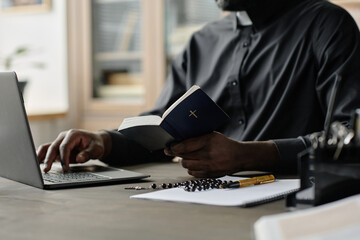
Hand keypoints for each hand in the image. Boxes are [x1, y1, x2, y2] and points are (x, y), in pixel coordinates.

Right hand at [37, 129, 111, 172]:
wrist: (95, 141)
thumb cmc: (96, 144)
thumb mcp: (97, 149)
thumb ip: (88, 153)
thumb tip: (79, 159)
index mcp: (73, 134)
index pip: (65, 146)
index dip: (64, 157)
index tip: (65, 168)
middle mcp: (64, 137)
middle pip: (53, 147)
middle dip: (49, 158)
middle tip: (47, 170)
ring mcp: (59, 141)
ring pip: (47, 147)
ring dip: (41, 156)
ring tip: (36, 166)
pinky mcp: (57, 148)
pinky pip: (47, 150)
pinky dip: (41, 156)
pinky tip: (35, 163)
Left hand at [164, 132, 278, 177]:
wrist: (239, 156)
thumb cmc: (224, 144)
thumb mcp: (212, 135)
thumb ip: (197, 137)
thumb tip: (179, 140)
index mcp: (207, 141)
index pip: (184, 146)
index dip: (174, 147)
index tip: (170, 146)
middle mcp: (207, 154)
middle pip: (183, 157)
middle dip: (178, 154)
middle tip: (176, 151)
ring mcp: (208, 166)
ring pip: (186, 165)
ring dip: (185, 161)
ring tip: (189, 157)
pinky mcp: (209, 174)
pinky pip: (192, 172)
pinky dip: (191, 168)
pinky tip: (196, 163)